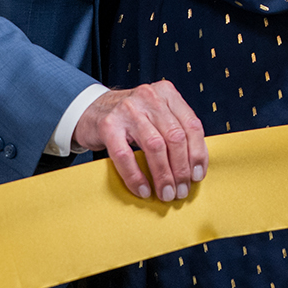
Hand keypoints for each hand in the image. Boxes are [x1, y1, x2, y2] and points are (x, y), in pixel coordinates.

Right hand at [76, 81, 208, 201]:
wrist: (90, 110)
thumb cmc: (130, 118)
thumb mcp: (156, 114)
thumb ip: (175, 130)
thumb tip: (194, 167)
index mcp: (167, 93)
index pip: (192, 125)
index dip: (198, 154)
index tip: (198, 176)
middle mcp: (149, 97)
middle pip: (175, 137)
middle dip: (181, 169)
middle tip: (181, 190)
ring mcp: (127, 110)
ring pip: (155, 146)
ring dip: (163, 175)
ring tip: (166, 193)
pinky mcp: (108, 125)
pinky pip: (125, 155)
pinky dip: (136, 176)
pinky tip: (143, 189)